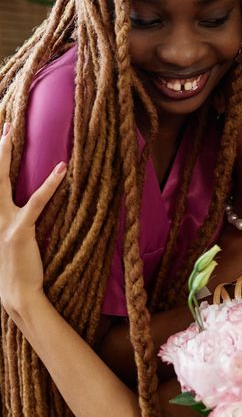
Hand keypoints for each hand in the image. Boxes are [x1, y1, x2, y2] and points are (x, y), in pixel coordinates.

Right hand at [0, 123, 66, 314]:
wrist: (17, 293)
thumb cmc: (18, 267)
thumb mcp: (12, 237)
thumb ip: (16, 218)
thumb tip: (29, 201)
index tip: (0, 135)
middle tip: (3, 124)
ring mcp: (1, 222)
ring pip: (0, 182)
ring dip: (5, 155)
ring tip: (13, 132)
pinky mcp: (19, 230)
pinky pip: (35, 202)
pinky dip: (50, 185)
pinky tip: (61, 169)